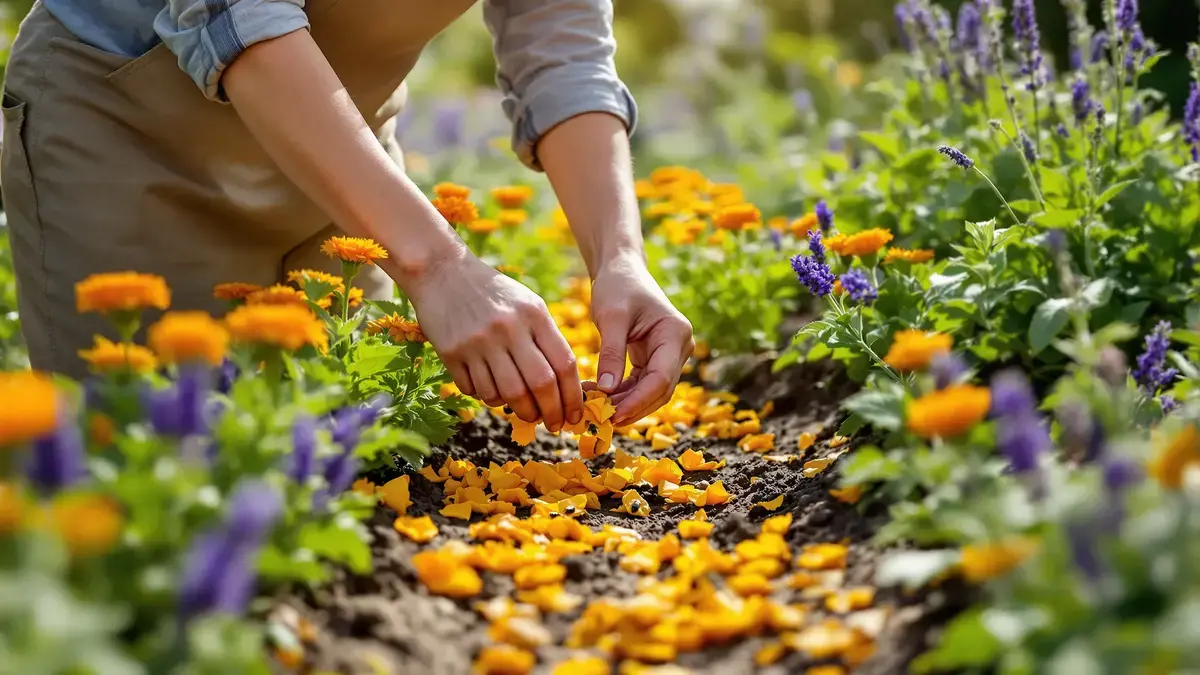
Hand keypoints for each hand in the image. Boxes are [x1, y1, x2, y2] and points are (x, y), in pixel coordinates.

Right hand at [407, 252, 582, 431]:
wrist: (442, 273)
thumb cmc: (494, 294)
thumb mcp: (528, 305)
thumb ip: (546, 339)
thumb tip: (564, 388)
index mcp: (534, 314)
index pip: (564, 364)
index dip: (573, 396)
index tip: (574, 415)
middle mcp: (508, 328)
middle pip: (539, 384)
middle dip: (551, 412)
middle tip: (553, 425)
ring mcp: (478, 341)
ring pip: (507, 394)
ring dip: (520, 411)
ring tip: (526, 412)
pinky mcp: (452, 352)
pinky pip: (476, 390)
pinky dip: (489, 398)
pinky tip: (494, 393)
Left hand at [590, 257, 693, 425]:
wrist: (621, 269)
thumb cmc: (617, 286)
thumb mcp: (611, 317)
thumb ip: (611, 353)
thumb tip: (607, 391)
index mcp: (675, 334)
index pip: (661, 378)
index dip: (638, 401)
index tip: (612, 415)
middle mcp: (679, 347)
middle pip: (659, 390)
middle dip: (631, 407)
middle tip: (599, 419)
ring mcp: (669, 354)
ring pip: (651, 391)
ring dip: (625, 403)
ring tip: (594, 408)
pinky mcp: (655, 358)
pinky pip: (641, 383)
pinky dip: (622, 393)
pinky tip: (598, 396)